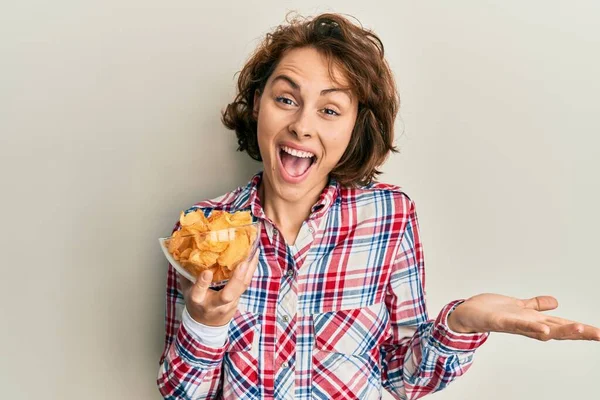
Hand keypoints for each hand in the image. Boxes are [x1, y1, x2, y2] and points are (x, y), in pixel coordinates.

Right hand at [178, 251, 258, 326]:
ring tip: (253, 253)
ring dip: (248, 271)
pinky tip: (254, 258)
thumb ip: (186, 274)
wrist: (206, 325)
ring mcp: (228, 305)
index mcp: (198, 300)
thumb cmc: (196, 303)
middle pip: (227, 296)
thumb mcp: (187, 290)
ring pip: (240, 289)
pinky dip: (250, 271)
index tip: (206, 272)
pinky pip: (245, 285)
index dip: (202, 283)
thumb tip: (185, 252)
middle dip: (235, 280)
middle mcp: (214, 304)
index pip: (198, 293)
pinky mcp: (237, 301)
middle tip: (242, 264)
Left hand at [447, 293, 599, 341]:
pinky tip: (542, 328)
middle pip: (556, 330)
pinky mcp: (498, 321)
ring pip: (540, 329)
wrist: (466, 315)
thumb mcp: (519, 306)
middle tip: (598, 334)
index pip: (562, 325)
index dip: (581, 329)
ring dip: (558, 330)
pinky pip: (516, 324)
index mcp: (534, 321)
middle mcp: (527, 325)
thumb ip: (536, 305)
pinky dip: (529, 326)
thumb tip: (556, 302)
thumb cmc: (491, 311)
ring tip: (577, 328)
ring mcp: (514, 324)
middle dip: (577, 332)